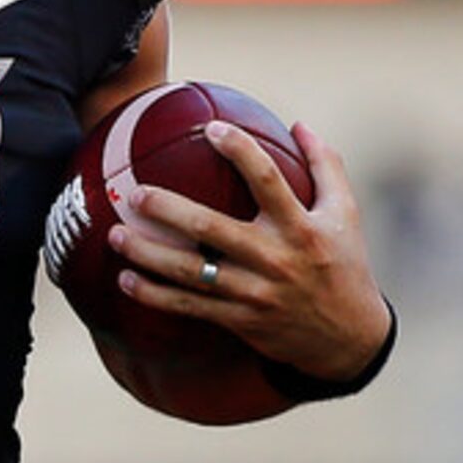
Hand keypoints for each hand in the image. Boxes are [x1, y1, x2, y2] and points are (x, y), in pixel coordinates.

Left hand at [108, 119, 393, 383]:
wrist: (349, 339)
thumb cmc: (343, 264)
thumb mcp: (345, 215)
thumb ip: (326, 167)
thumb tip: (300, 124)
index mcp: (302, 227)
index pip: (268, 180)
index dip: (240, 151)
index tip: (211, 128)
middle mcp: (275, 258)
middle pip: (212, 228)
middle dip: (168, 209)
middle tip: (135, 193)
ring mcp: (254, 292)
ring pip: (189, 271)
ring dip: (147, 254)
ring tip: (114, 233)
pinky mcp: (239, 319)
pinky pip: (187, 306)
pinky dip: (152, 295)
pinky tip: (124, 279)